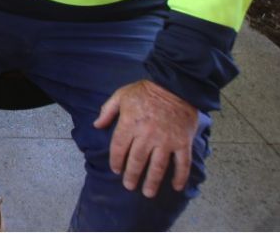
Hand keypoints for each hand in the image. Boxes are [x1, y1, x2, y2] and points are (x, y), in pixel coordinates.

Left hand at [94, 79, 199, 197]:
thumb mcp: (121, 95)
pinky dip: (180, 176)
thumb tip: (96, 125)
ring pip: (157, 166)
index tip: (116, 170)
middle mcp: (146, 135)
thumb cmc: (146, 90)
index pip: (119, 148)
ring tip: (148, 193)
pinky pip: (182, 163)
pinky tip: (176, 187)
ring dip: (152, 182)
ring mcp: (166, 140)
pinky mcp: (182, 142)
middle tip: (129, 186)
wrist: (176, 86)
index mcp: (129, 124)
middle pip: (136, 161)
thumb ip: (107, 111)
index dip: (116, 161)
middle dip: (132, 176)